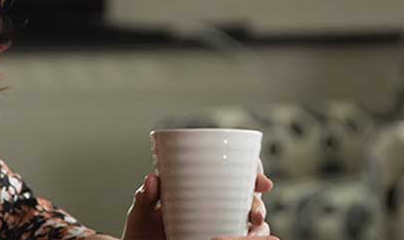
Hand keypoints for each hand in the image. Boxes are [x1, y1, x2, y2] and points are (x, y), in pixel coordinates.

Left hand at [122, 159, 277, 239]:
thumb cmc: (141, 232)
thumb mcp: (140, 215)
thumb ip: (144, 199)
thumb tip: (152, 179)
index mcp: (202, 186)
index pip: (235, 171)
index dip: (255, 172)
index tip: (263, 183)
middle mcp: (218, 204)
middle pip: (251, 197)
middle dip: (260, 205)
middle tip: (255, 216)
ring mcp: (222, 225)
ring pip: (254, 223)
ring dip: (259, 229)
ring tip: (251, 233)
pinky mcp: (222, 239)